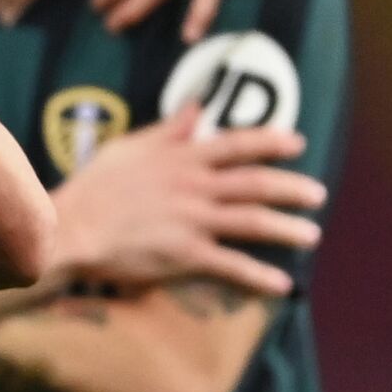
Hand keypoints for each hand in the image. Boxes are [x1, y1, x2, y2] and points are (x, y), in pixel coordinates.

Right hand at [51, 105, 325, 296]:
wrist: (73, 227)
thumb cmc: (96, 186)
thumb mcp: (129, 148)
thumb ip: (168, 131)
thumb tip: (195, 107)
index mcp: (180, 158)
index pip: (235, 144)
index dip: (270, 141)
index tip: (297, 141)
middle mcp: (193, 186)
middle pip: (255, 183)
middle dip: (292, 187)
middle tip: (318, 193)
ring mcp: (192, 220)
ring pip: (252, 221)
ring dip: (287, 228)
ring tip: (312, 234)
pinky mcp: (186, 254)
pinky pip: (232, 265)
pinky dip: (259, 276)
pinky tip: (282, 283)